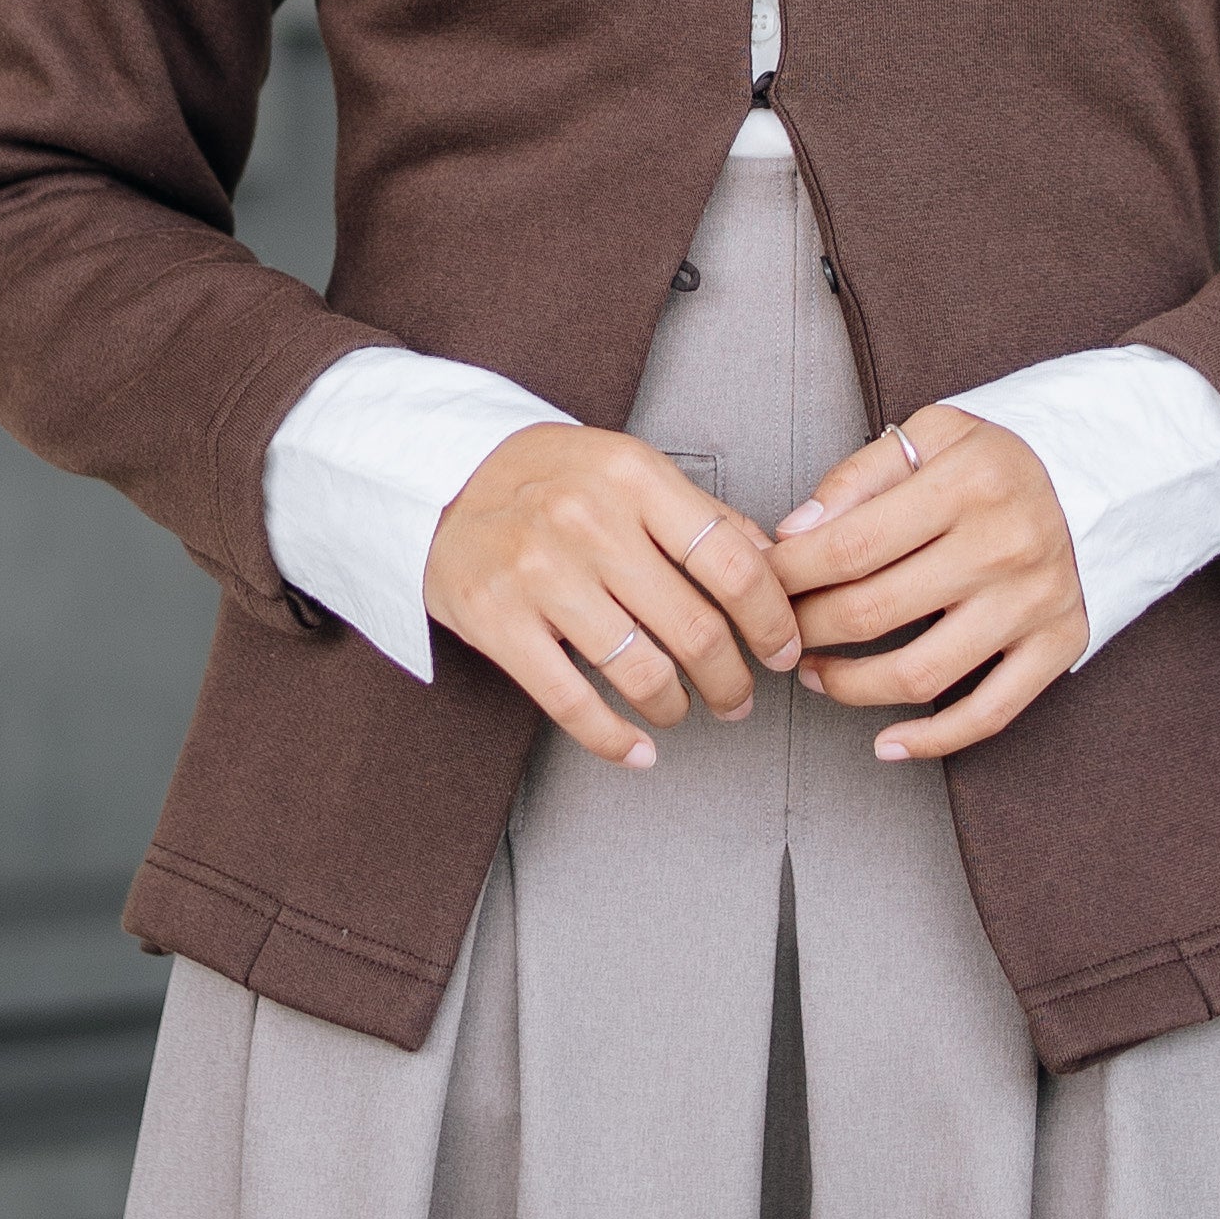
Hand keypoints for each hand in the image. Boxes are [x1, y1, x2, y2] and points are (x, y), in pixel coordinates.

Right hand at [423, 425, 809, 767]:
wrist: (437, 478)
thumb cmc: (546, 477)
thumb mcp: (627, 467)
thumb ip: (700, 515)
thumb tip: (776, 568)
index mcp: (633, 476)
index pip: (730, 560)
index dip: (770, 619)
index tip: (782, 650)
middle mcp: (588, 521)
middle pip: (693, 626)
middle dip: (732, 679)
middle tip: (739, 697)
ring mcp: (539, 572)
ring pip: (639, 671)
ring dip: (676, 706)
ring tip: (683, 710)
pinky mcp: (497, 620)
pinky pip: (571, 702)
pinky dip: (613, 740)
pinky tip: (637, 751)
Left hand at [773, 410, 1083, 762]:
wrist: (1110, 475)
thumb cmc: (1007, 459)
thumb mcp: (935, 433)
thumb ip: (861, 475)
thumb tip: (794, 532)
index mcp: (967, 484)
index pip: (849, 545)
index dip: (789, 575)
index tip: (762, 583)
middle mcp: (1004, 546)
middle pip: (872, 611)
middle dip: (806, 629)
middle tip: (779, 629)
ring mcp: (1033, 603)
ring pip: (920, 674)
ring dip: (849, 686)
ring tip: (816, 674)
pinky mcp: (1058, 645)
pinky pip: (988, 713)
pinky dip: (932, 740)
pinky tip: (886, 742)